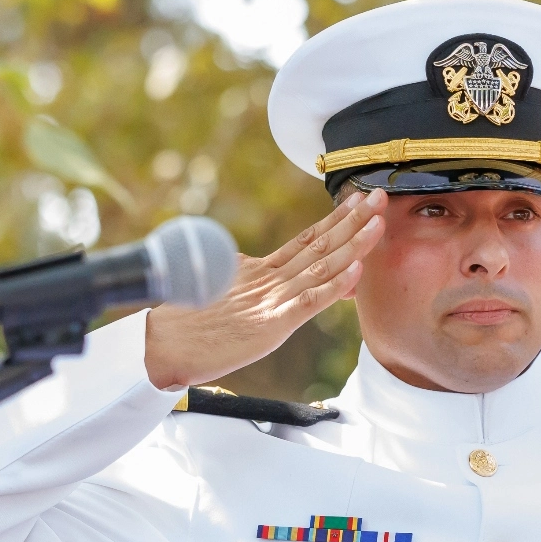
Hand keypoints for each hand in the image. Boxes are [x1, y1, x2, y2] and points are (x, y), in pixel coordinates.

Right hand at [143, 188, 386, 389]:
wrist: (160, 344)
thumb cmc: (186, 324)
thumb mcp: (222, 292)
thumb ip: (245, 279)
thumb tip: (251, 266)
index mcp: (260, 271)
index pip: (306, 240)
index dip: (335, 220)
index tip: (358, 200)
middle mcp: (270, 280)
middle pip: (320, 244)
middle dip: (353, 220)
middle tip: (380, 197)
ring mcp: (272, 300)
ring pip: (321, 267)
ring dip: (353, 244)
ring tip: (378, 222)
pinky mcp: (271, 324)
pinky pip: (309, 302)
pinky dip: (334, 286)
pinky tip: (357, 270)